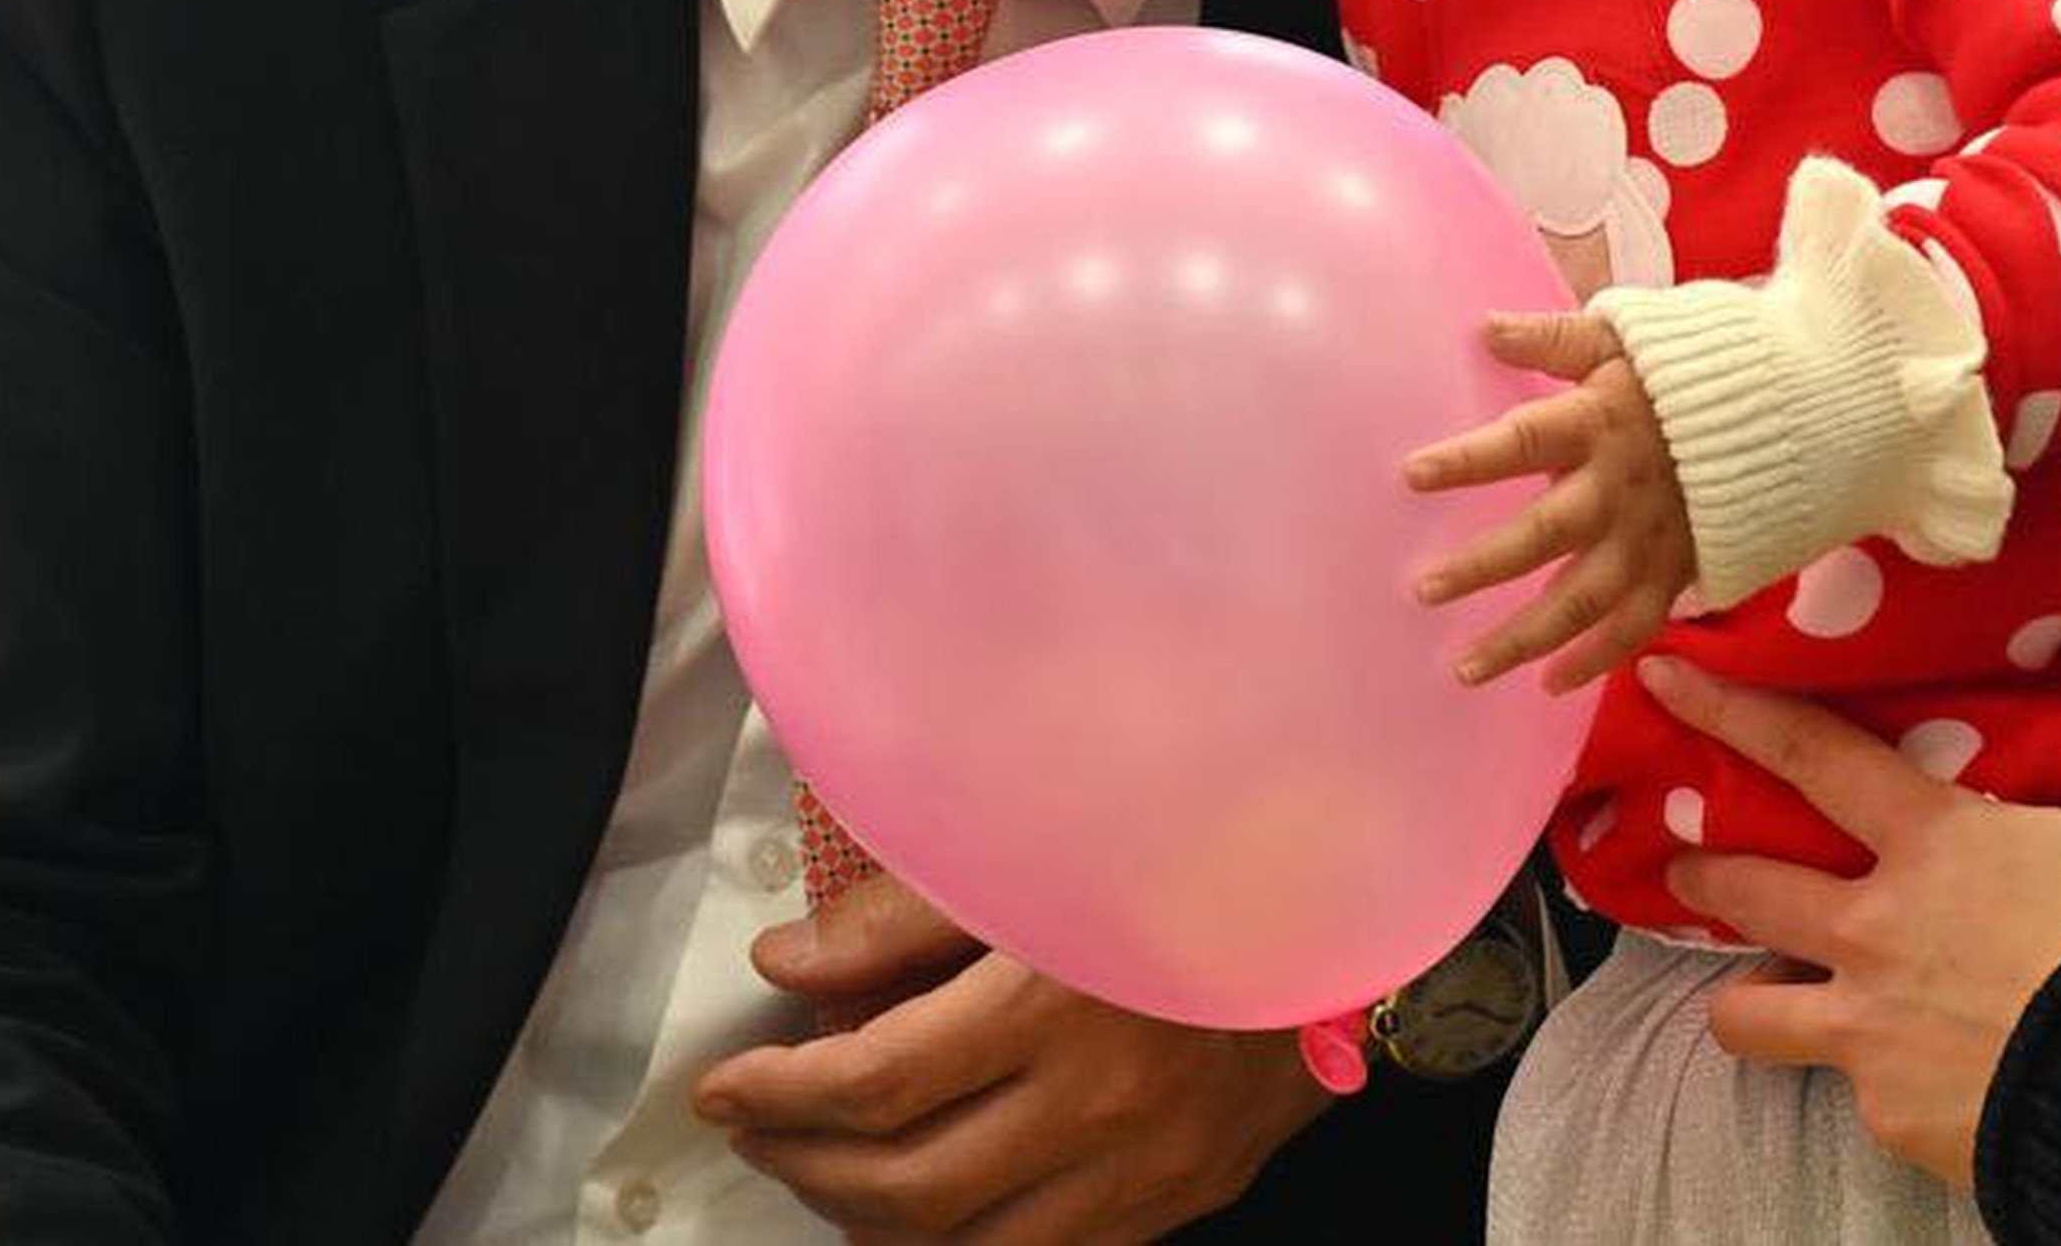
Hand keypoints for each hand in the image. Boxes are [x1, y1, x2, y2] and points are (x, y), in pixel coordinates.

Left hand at [695, 875, 1328, 1239]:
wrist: (1334, 910)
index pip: (874, 1083)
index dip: (779, 1094)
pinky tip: (921, 1209)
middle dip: (801, 1164)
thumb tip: (784, 967)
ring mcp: (1144, 1169)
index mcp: (1055, 997)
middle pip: (904, 1187)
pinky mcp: (1176, 1202)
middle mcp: (1099, 1101)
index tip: (725, 1084)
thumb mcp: (1033, 852)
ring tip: (824, 1167)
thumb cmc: (1173, 854)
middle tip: (757, 1128)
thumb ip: (901, 915)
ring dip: (865, 1219)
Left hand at [1402, 311, 1696, 690]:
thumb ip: (1552, 339)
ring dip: (1525, 637)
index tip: (1410, 476)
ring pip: (1584, 599)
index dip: (1469, 459)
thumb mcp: (1621, 339)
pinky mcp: (1679, 571)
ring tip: (1465, 669)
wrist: (1785, 410)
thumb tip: (1484, 328)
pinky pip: (1635, 627)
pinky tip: (1550, 684)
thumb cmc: (1685, 372)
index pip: (1523, 440)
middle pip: (1544, 535)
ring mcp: (1651, 538)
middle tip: (1424, 591)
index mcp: (1599, 423)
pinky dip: (1597, 660)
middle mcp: (1619, 489)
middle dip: (1483, 566)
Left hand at [1644, 610, 2060, 1191]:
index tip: (1660, 680)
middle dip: (1706, 871)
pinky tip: (1897, 1075)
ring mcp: (1869, 1030)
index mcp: (1934, 845)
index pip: (1811, 755)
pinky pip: (1845, 1087)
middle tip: (1684, 864)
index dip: (1733, 710)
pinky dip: (1862, 1076)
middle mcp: (1877, 932)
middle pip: (1753, 890)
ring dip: (1748, 999)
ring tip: (1756, 999)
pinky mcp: (1889, 1113)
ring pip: (1753, 1014)